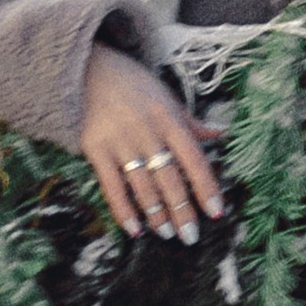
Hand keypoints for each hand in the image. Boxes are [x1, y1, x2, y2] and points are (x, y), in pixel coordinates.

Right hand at [78, 44, 223, 242]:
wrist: (85, 70)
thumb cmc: (131, 84)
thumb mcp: (166, 97)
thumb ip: (191, 122)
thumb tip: (220, 134)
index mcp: (169, 119)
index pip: (194, 159)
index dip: (206, 187)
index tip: (216, 212)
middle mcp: (147, 132)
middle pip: (169, 178)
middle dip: (181, 211)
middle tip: (190, 235)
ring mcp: (121, 142)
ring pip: (143, 186)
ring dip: (157, 215)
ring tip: (166, 234)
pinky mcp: (96, 150)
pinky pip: (112, 186)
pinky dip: (123, 210)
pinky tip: (133, 229)